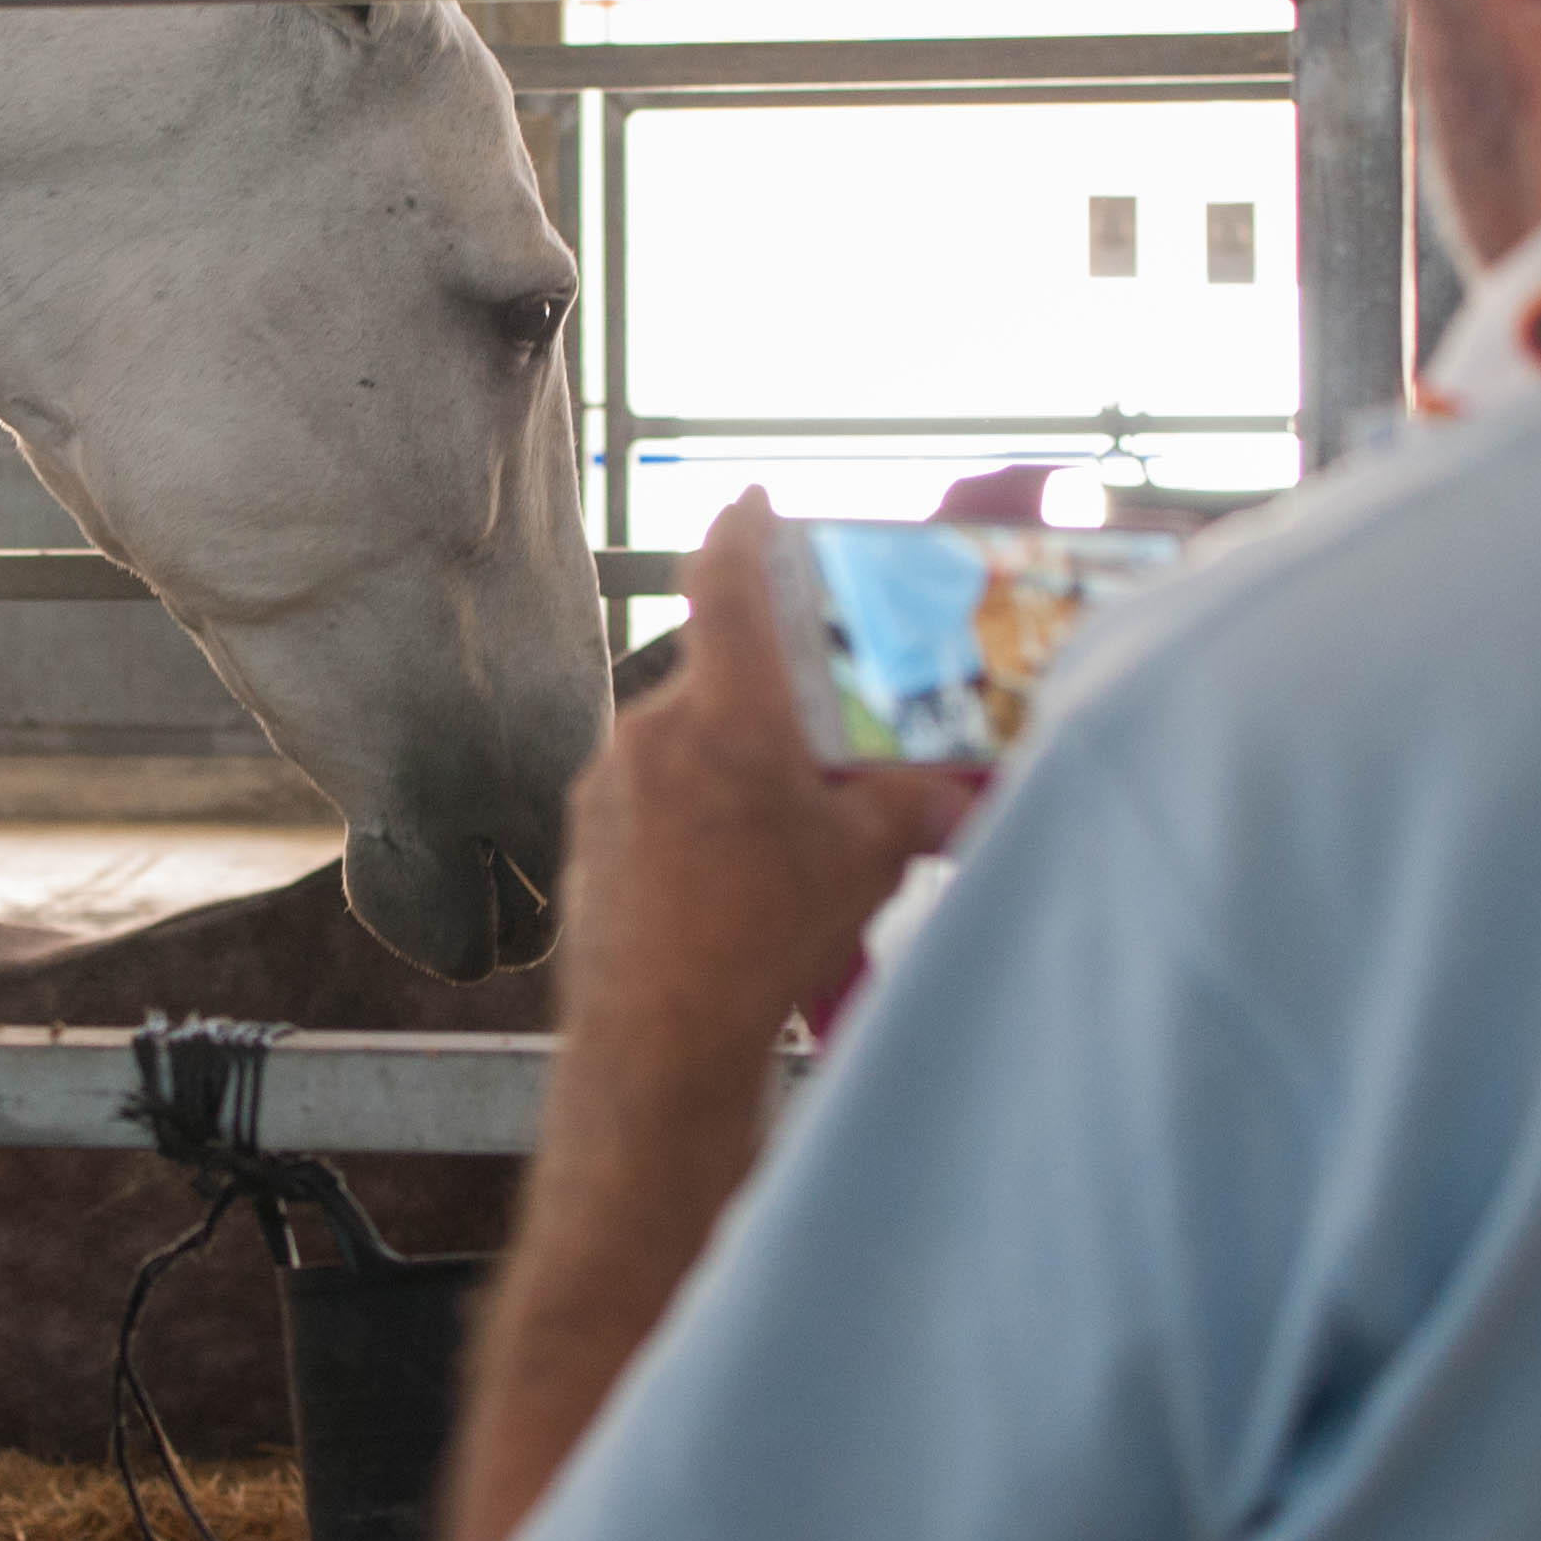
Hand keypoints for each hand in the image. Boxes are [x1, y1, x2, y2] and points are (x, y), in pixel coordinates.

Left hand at [555, 491, 982, 1055]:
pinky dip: (694, 814)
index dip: (744, 530)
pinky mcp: (588, 834)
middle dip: (769, 700)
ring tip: (781, 832)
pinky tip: (728, 876)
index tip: (755, 500)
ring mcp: (610, 783)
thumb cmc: (763, 940)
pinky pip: (652, 795)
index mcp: (725, 714)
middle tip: (819, 737)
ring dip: (732, 767)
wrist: (657, 1039)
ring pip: (686, 744)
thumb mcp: (866, 861)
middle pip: (720, 679)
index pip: (727, 584)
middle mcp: (653, 729)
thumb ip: (911, 802)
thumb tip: (951, 790)